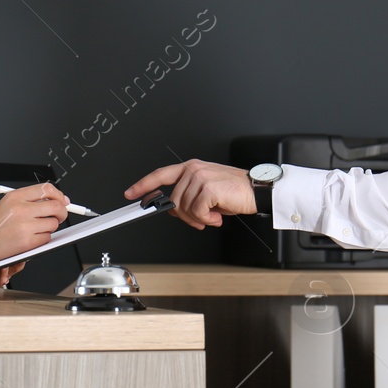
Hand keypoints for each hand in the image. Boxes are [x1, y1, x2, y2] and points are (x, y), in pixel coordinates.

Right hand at [0, 183, 66, 267]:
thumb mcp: (7, 204)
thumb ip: (30, 201)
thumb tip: (57, 201)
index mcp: (15, 196)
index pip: (47, 189)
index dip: (59, 195)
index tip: (63, 201)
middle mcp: (20, 208)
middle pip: (56, 206)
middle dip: (62, 212)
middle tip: (59, 216)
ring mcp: (24, 225)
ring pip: (53, 223)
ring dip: (50, 228)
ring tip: (36, 229)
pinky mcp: (26, 242)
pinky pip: (47, 238)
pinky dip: (43, 239)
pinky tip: (30, 239)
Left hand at [123, 160, 254, 229]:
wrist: (256, 190)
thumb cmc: (235, 191)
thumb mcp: (207, 192)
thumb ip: (188, 196)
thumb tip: (175, 210)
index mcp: (190, 168)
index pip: (160, 175)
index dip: (143, 185)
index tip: (130, 193)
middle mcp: (193, 169)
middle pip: (174, 201)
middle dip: (186, 216)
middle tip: (202, 219)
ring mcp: (199, 177)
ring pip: (184, 209)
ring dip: (199, 218)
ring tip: (213, 215)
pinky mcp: (207, 188)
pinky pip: (197, 212)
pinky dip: (207, 219)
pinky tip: (218, 215)